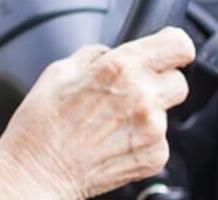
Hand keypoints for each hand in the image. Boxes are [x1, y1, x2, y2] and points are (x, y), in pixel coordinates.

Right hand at [0, 27, 195, 198]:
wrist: (38, 172)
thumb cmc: (41, 124)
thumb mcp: (58, 71)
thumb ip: (94, 56)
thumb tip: (110, 54)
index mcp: (120, 68)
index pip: (178, 45)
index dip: (173, 45)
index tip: (165, 50)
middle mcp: (143, 97)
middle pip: (179, 80)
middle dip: (158, 81)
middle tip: (128, 91)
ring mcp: (153, 130)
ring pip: (167, 111)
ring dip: (147, 112)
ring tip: (110, 121)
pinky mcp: (155, 157)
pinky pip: (160, 138)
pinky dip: (142, 138)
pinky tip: (113, 140)